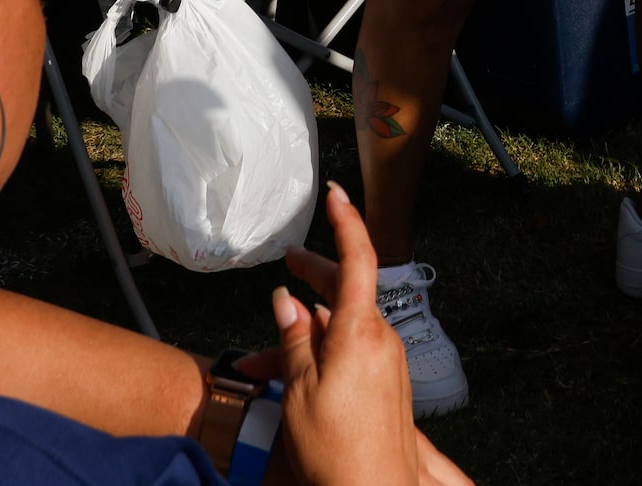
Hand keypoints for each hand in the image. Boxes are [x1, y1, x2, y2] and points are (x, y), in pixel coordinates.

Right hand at [267, 183, 470, 485]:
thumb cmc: (335, 449)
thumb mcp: (300, 389)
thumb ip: (292, 339)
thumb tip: (285, 299)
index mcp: (361, 332)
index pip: (358, 259)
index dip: (346, 222)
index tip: (335, 193)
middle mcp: (380, 340)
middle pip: (345, 291)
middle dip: (311, 276)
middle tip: (286, 260)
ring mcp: (384, 362)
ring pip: (338, 329)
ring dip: (301, 334)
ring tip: (257, 360)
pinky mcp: (384, 384)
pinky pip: (347, 355)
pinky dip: (317, 356)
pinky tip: (286, 375)